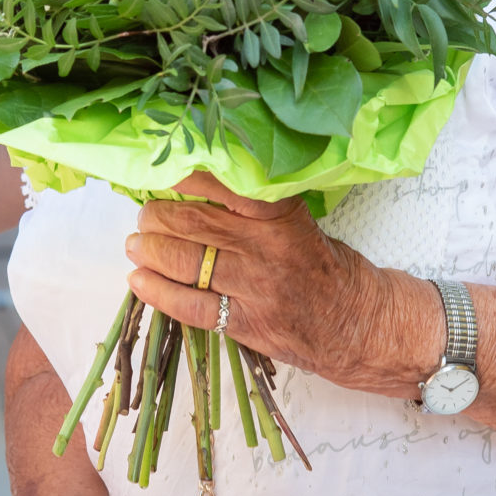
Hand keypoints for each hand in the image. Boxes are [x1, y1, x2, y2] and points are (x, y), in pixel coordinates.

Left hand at [123, 173, 440, 395]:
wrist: (360, 324)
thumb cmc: (324, 267)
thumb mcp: (298, 223)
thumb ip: (252, 209)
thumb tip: (193, 188)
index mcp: (280, 216)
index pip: (222, 186)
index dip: (183, 177)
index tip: (159, 170)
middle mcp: (266, 248)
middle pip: (195, 224)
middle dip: (158, 216)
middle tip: (143, 213)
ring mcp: (255, 289)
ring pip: (187, 264)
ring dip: (150, 251)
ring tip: (136, 243)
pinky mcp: (247, 325)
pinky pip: (190, 307)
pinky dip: (158, 292)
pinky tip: (138, 280)